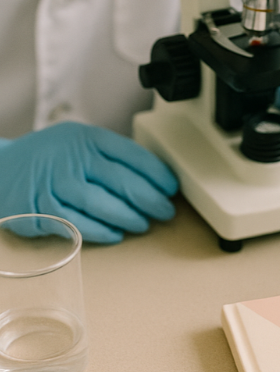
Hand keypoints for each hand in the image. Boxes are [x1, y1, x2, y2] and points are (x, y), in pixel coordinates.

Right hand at [0, 122, 177, 243]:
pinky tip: (115, 233)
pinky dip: (100, 231)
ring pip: (101, 204)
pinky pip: (77, 224)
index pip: (131, 154)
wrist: (0, 168)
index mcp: (87, 138)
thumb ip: (109, 157)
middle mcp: (72, 158)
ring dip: (128, 217)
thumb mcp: (78, 143)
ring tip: (143, 223)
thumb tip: (154, 179)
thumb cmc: (49, 158)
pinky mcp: (41, 209)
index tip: (171, 187)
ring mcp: (55, 183)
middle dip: (150, 199)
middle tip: (165, 210)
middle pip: (121, 181)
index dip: (156, 173)